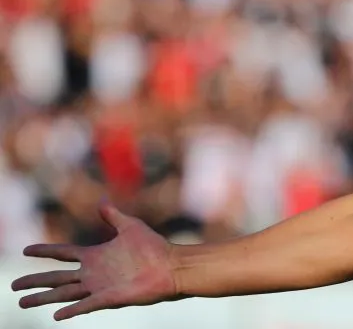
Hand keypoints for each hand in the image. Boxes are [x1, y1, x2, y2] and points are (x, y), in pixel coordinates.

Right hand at [11, 203, 179, 320]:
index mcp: (95, 256)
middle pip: (57, 277)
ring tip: (23, 302)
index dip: (45, 252)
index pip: (63, 253)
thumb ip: (113, 216)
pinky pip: (86, 304)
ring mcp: (99, 286)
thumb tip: (101, 202)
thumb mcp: (130, 226)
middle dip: (35, 281)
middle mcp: (93, 272)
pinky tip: (56, 315)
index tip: (26, 251)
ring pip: (64, 293)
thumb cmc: (153, 247)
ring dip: (44, 298)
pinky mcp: (109, 298)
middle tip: (13, 287)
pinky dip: (72, 309)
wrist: (172, 266)